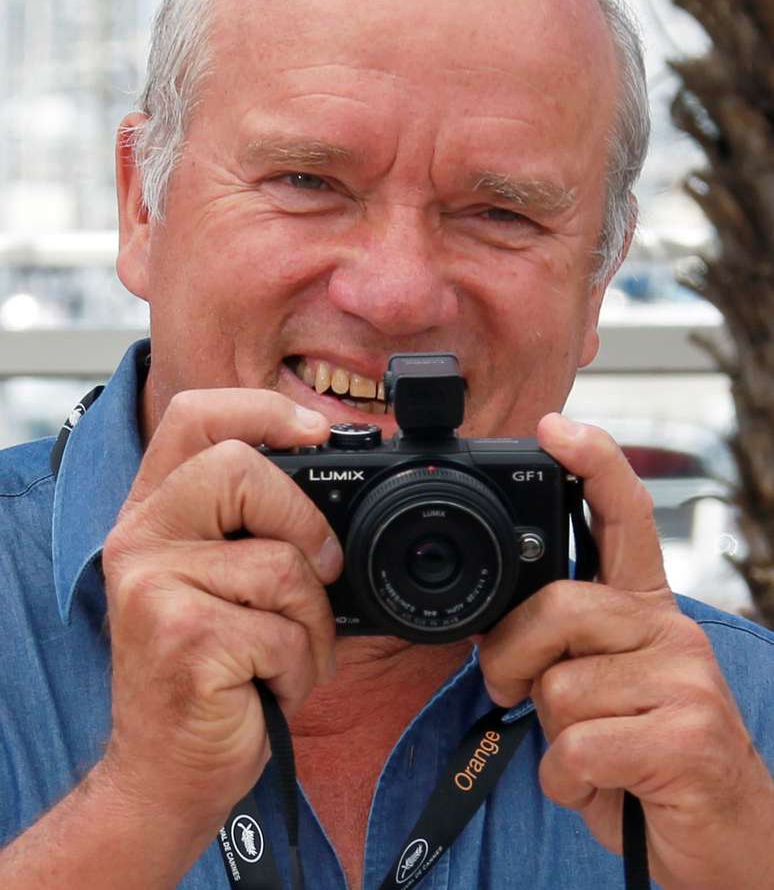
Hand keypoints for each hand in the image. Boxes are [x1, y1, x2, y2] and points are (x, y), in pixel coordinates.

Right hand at [100, 390, 339, 833]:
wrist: (168, 770)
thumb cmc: (211, 670)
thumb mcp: (222, 581)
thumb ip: (254, 524)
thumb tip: (337, 478)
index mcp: (154, 511)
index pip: (193, 416)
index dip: (261, 408)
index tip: (316, 430)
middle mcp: (140, 538)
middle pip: (236, 467)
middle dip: (305, 520)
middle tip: (322, 568)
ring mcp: (153, 588)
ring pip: (280, 562)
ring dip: (312, 622)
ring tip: (284, 653)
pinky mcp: (184, 640)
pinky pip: (285, 631)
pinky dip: (301, 667)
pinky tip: (269, 687)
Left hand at [478, 413, 773, 889]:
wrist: (719, 842)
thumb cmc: (642, 756)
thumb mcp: (598, 687)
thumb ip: (564, 644)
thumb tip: (502, 627)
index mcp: (644, 609)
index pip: (622, 516)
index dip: (591, 462)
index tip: (552, 425)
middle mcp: (670, 629)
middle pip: (557, 603)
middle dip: (512, 656)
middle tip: (514, 695)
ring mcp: (686, 680)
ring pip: (560, 686)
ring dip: (551, 736)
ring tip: (592, 753)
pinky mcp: (688, 738)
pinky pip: (579, 748)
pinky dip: (570, 780)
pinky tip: (604, 784)